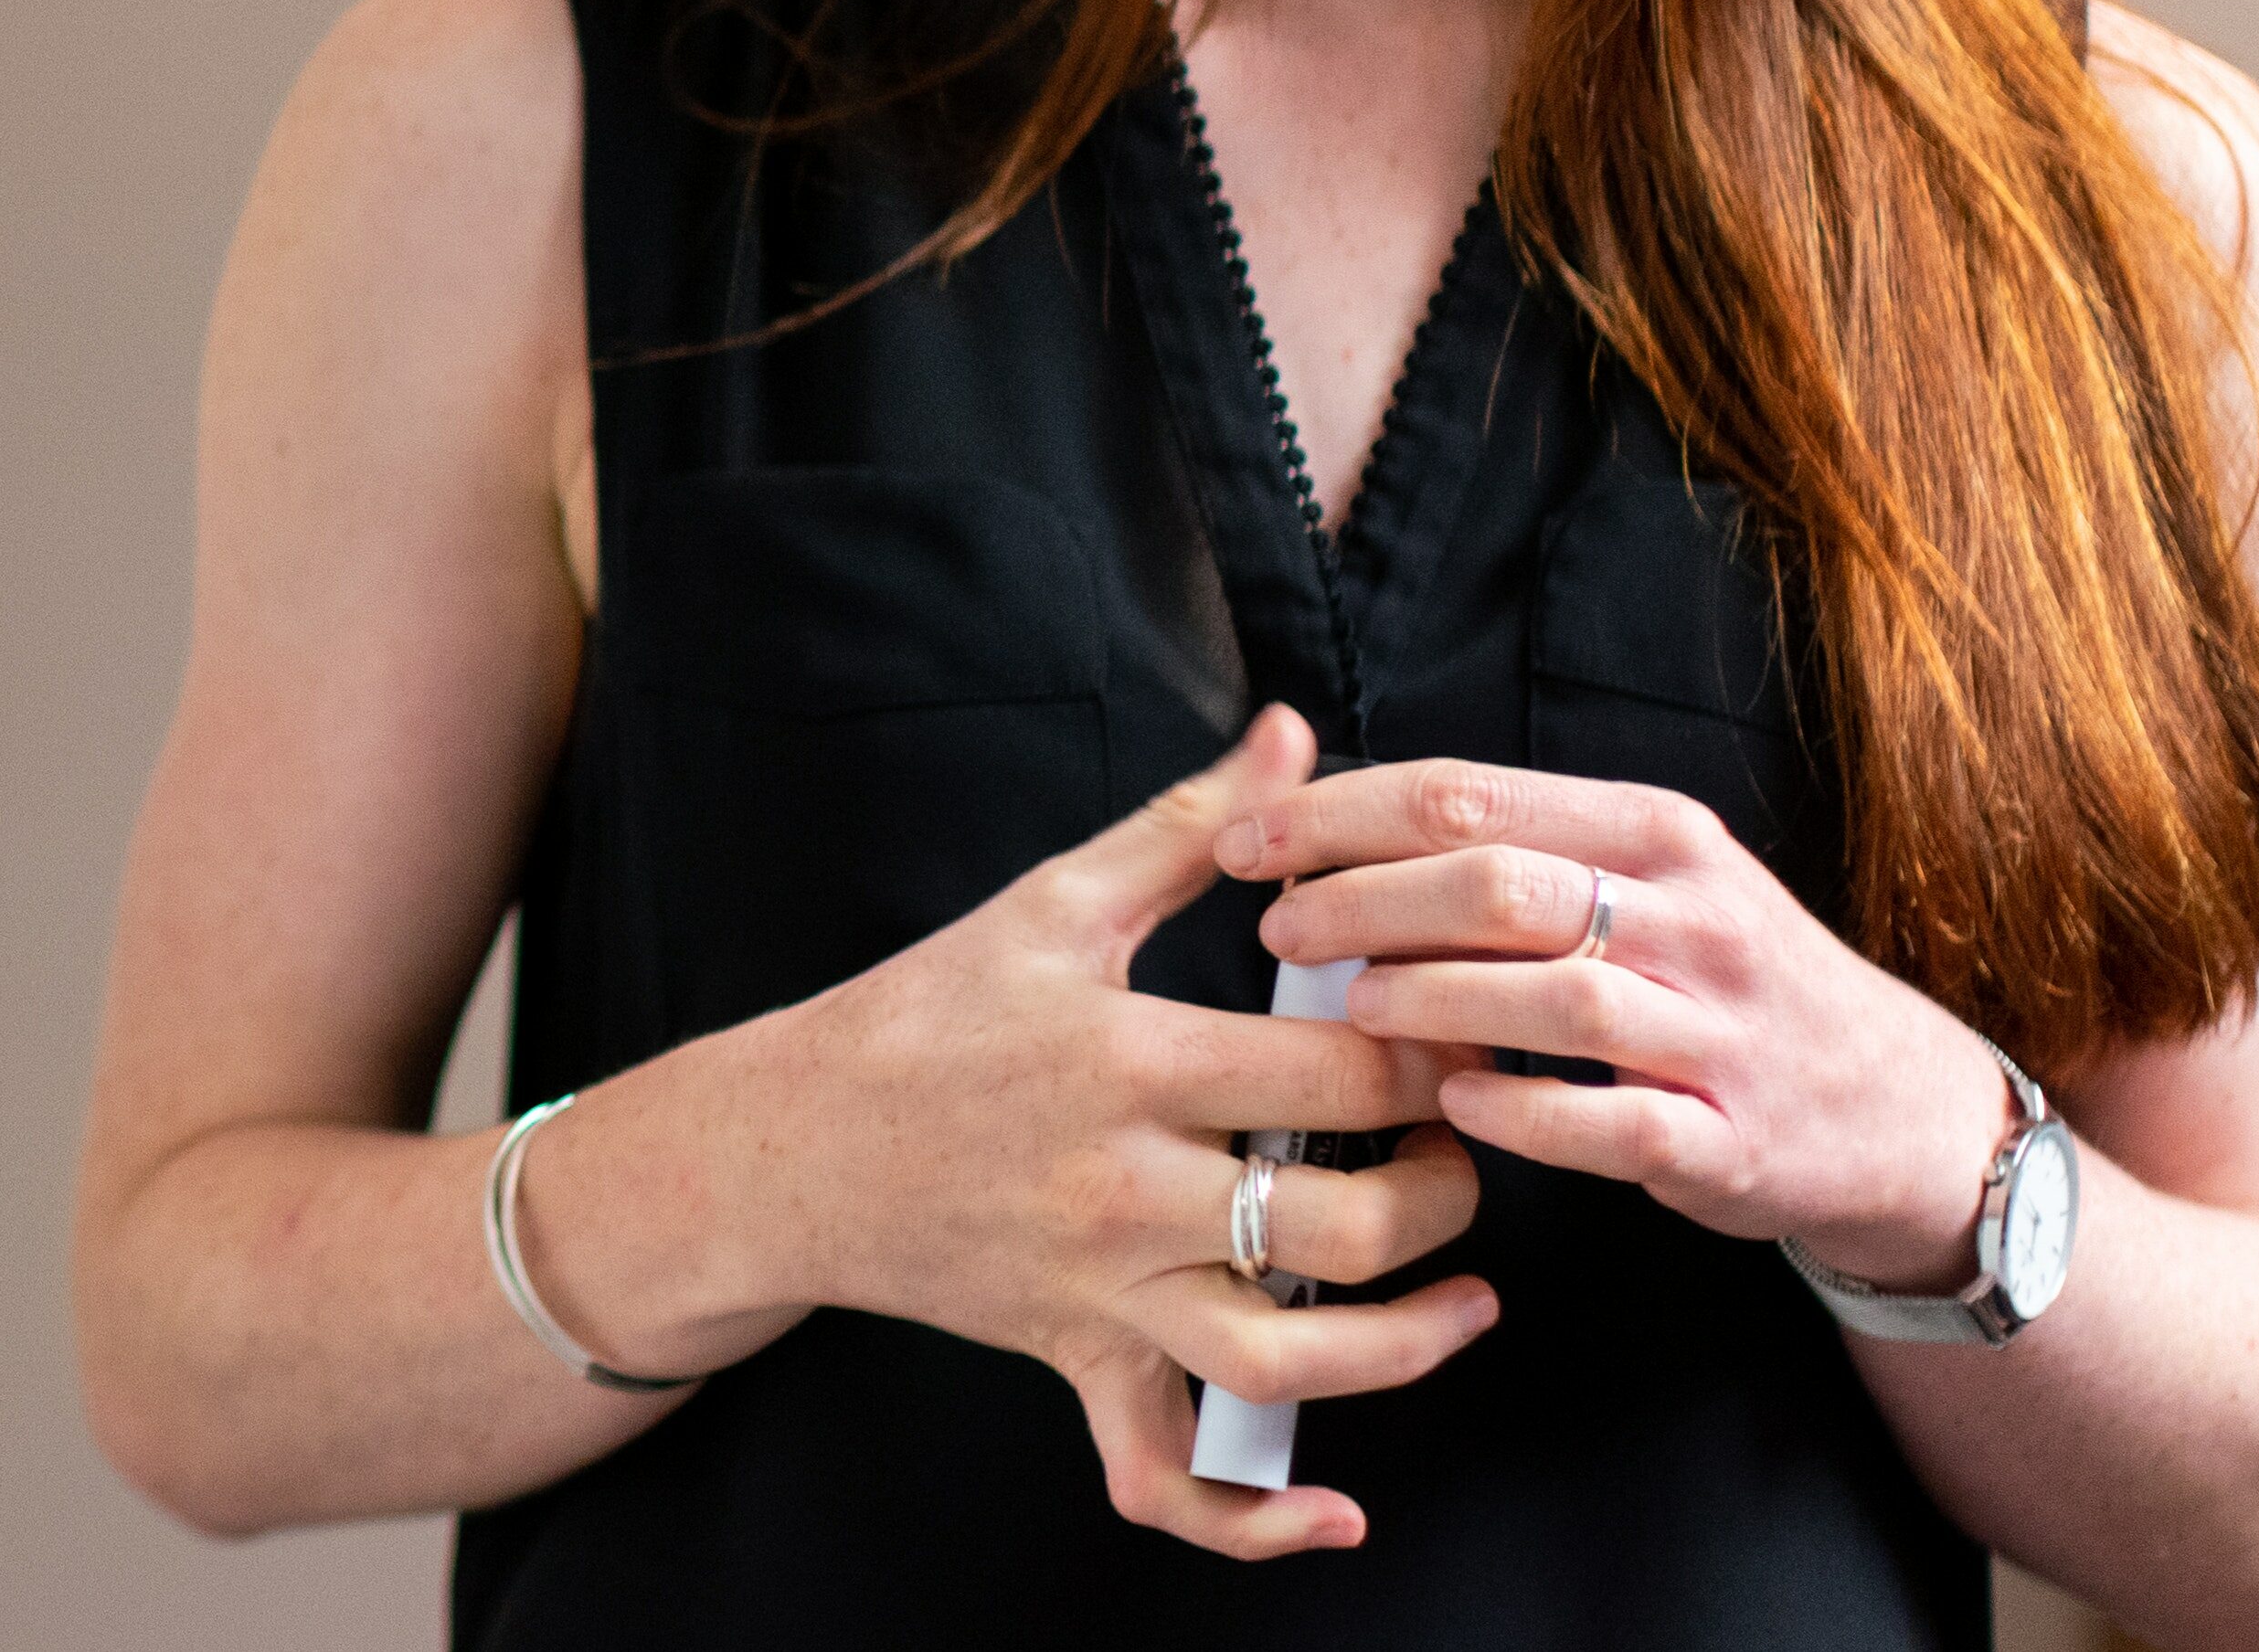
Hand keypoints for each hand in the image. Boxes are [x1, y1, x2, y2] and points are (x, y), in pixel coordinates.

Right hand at [750, 703, 1499, 1554]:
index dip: (1437, 1056)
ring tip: (1467, 1295)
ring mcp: (1102, 1293)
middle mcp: (1124, 1191)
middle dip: (1446, 1189)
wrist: (786, 1146)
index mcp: (1128, 1062)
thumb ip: (1190, 825)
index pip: (1341, 1076)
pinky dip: (1253, 1522)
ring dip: (1408, 1345)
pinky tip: (1337, 1512)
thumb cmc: (923, 1014)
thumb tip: (1296, 736)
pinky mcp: (1078, 1362)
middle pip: (1345, 1225)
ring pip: (1289, 1362)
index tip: (1472, 1028)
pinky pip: (1165, 1478)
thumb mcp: (1051, 902)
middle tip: (1465, 1146)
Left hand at [1231, 760, 2022, 1291]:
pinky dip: (1523, 1110)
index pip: (1469, 797)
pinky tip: (1453, 1100)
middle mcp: (1693, 917)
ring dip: (1431, 997)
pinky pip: (1613, 1120)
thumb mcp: (1653, 882)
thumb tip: (1340, 822)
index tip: (1247, 840)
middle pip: (1497, 882)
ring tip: (1348, 1008)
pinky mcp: (1729, 1138)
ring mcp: (1718, 1031)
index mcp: (1655, 834)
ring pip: (1553, 993)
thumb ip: (1521, 849)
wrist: (1897, 1110)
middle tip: (1277, 929)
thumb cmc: (1729, 984)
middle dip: (1364, 899)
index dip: (1339, 814)